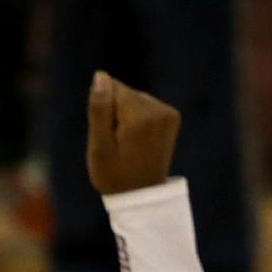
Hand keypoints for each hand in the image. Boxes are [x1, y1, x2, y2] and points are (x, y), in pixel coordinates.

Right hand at [86, 72, 180, 194]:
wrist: (141, 196)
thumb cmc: (113, 175)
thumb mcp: (99, 146)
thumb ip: (99, 110)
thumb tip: (101, 76)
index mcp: (139, 118)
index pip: (111, 88)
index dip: (103, 110)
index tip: (108, 134)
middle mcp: (158, 111)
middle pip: (124, 92)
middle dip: (115, 112)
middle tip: (118, 143)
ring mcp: (168, 113)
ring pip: (134, 98)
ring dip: (126, 116)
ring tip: (128, 144)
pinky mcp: (172, 116)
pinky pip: (145, 104)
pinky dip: (138, 118)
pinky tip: (139, 140)